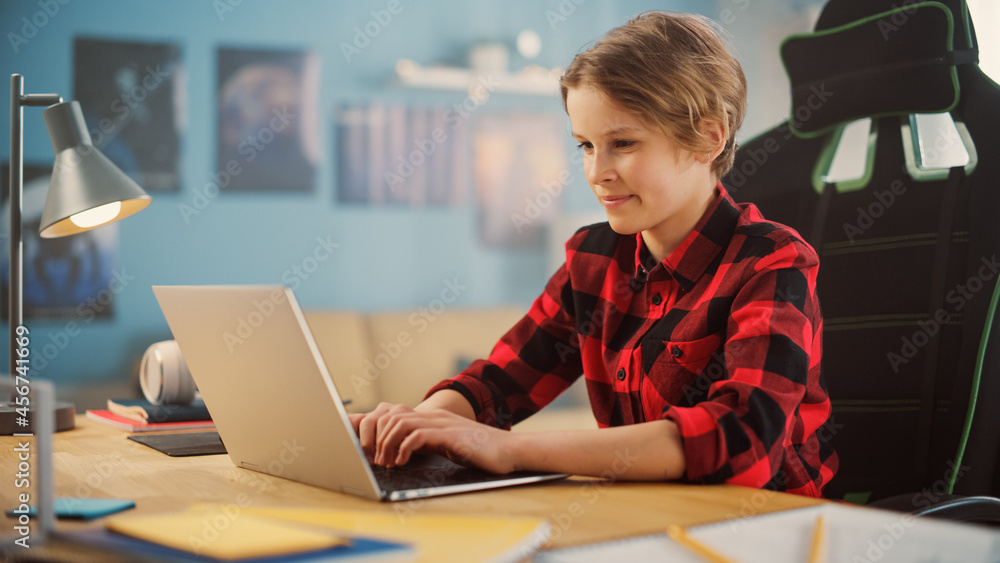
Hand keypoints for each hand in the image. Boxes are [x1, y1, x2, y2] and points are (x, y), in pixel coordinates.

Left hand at [350, 403, 518, 473]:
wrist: (510, 451)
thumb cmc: (482, 452)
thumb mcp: (449, 445)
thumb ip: (430, 443)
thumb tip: (406, 451)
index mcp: (434, 418)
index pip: (397, 414)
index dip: (380, 431)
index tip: (375, 451)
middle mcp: (436, 416)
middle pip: (393, 417)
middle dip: (378, 439)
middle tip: (377, 460)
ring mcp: (442, 424)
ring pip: (400, 423)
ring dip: (388, 444)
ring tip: (387, 462)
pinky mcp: (449, 435)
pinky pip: (417, 436)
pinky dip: (404, 449)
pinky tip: (403, 462)